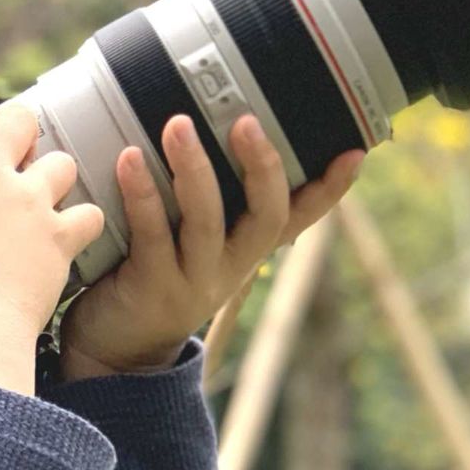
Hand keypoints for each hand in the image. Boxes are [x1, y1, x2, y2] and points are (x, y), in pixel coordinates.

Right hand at [0, 55, 106, 392]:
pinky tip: (69, 237)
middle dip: (20, 130)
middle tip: (11, 156)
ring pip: (61, 162)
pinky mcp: (58, 237)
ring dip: (52, 176)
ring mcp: (25, 201)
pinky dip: (82, 223)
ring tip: (40, 200)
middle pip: (22, 117)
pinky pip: (88, 214)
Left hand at [56, 113, 363, 380]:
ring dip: (194, 169)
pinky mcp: (153, 289)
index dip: (330, 189)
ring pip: (207, 222)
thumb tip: (197, 122)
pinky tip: (129, 160)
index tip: (354, 152)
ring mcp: (194, 281)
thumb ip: (201, 198)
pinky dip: (142, 195)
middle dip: (262, 166)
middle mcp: (230, 267)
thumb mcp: (189, 242)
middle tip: (245, 120)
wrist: (115, 350)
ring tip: (179, 125)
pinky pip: (153, 237)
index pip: (299, 217)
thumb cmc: (149, 277)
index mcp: (246, 250)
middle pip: (266, 216)